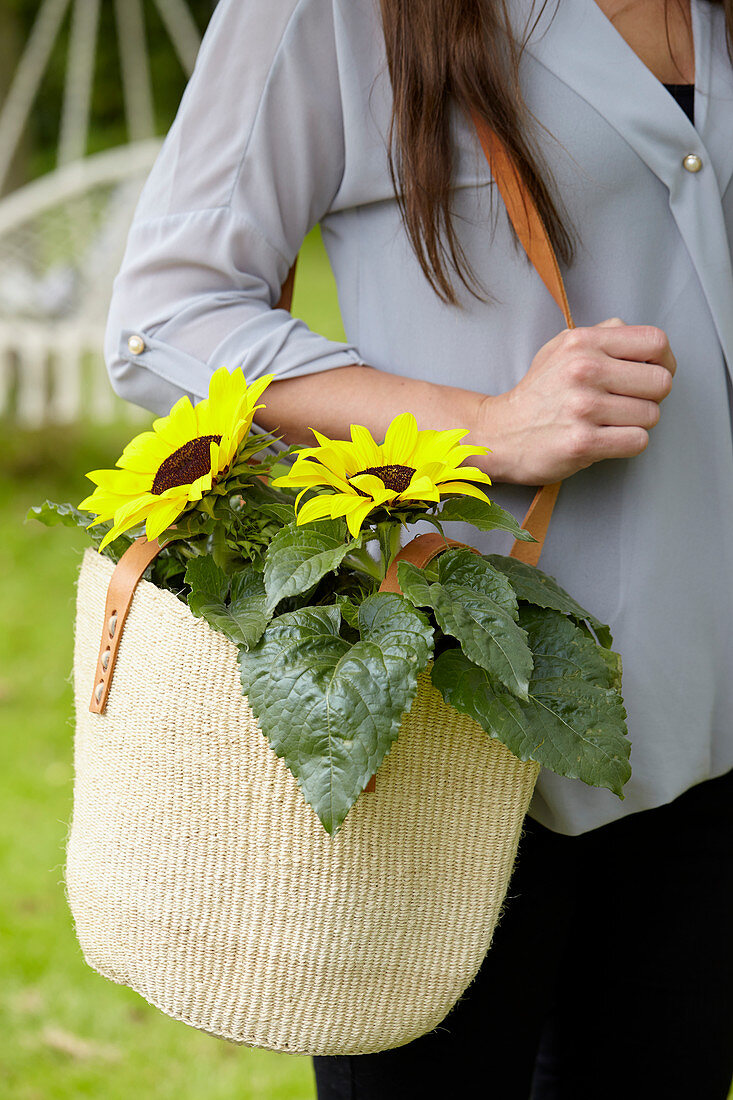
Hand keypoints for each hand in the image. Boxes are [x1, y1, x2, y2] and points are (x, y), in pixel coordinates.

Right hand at [480, 318, 675, 483]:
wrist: (499, 433)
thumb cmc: (536, 395)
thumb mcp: (560, 348)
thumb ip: (602, 335)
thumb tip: (638, 337)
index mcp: (583, 343)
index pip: (655, 341)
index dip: (664, 360)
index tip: (651, 373)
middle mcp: (584, 370)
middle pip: (660, 381)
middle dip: (651, 396)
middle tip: (629, 403)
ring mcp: (584, 408)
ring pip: (651, 415)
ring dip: (637, 423)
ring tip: (609, 422)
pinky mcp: (583, 442)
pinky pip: (637, 441)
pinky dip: (627, 443)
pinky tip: (606, 438)